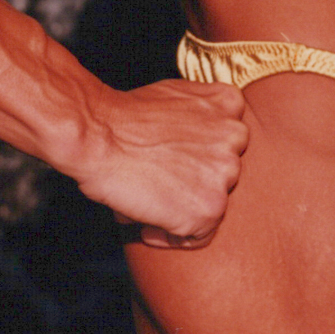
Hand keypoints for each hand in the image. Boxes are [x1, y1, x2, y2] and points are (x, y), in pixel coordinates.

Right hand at [74, 78, 248, 247]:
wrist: (98, 136)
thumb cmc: (124, 119)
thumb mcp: (175, 98)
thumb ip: (199, 115)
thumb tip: (195, 145)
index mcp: (228, 103)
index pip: (226, 140)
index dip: (197, 156)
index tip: (173, 165)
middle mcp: (235, 135)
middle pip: (221, 172)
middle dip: (191, 181)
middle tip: (159, 184)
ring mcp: (227, 172)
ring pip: (211, 203)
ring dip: (181, 208)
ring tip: (149, 202)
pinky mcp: (212, 207)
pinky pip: (199, 235)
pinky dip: (172, 236)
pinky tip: (147, 223)